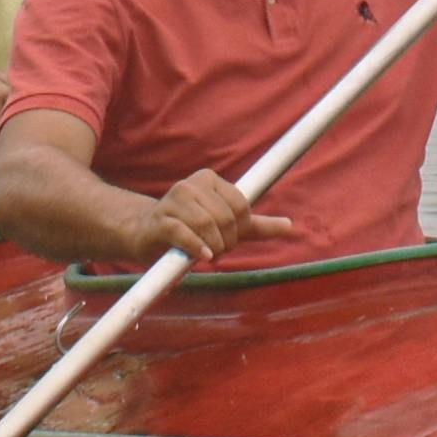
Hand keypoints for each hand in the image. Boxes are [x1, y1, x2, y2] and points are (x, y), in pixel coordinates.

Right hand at [148, 169, 264, 263]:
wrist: (146, 234)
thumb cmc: (191, 228)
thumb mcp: (226, 226)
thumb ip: (256, 225)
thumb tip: (290, 225)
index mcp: (209, 180)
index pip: (240, 205)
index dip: (241, 229)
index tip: (231, 242)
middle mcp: (191, 184)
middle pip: (225, 216)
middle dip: (227, 241)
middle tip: (218, 252)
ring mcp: (173, 200)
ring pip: (206, 224)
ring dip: (213, 246)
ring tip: (209, 255)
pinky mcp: (159, 220)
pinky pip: (183, 232)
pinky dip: (196, 246)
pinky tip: (203, 256)